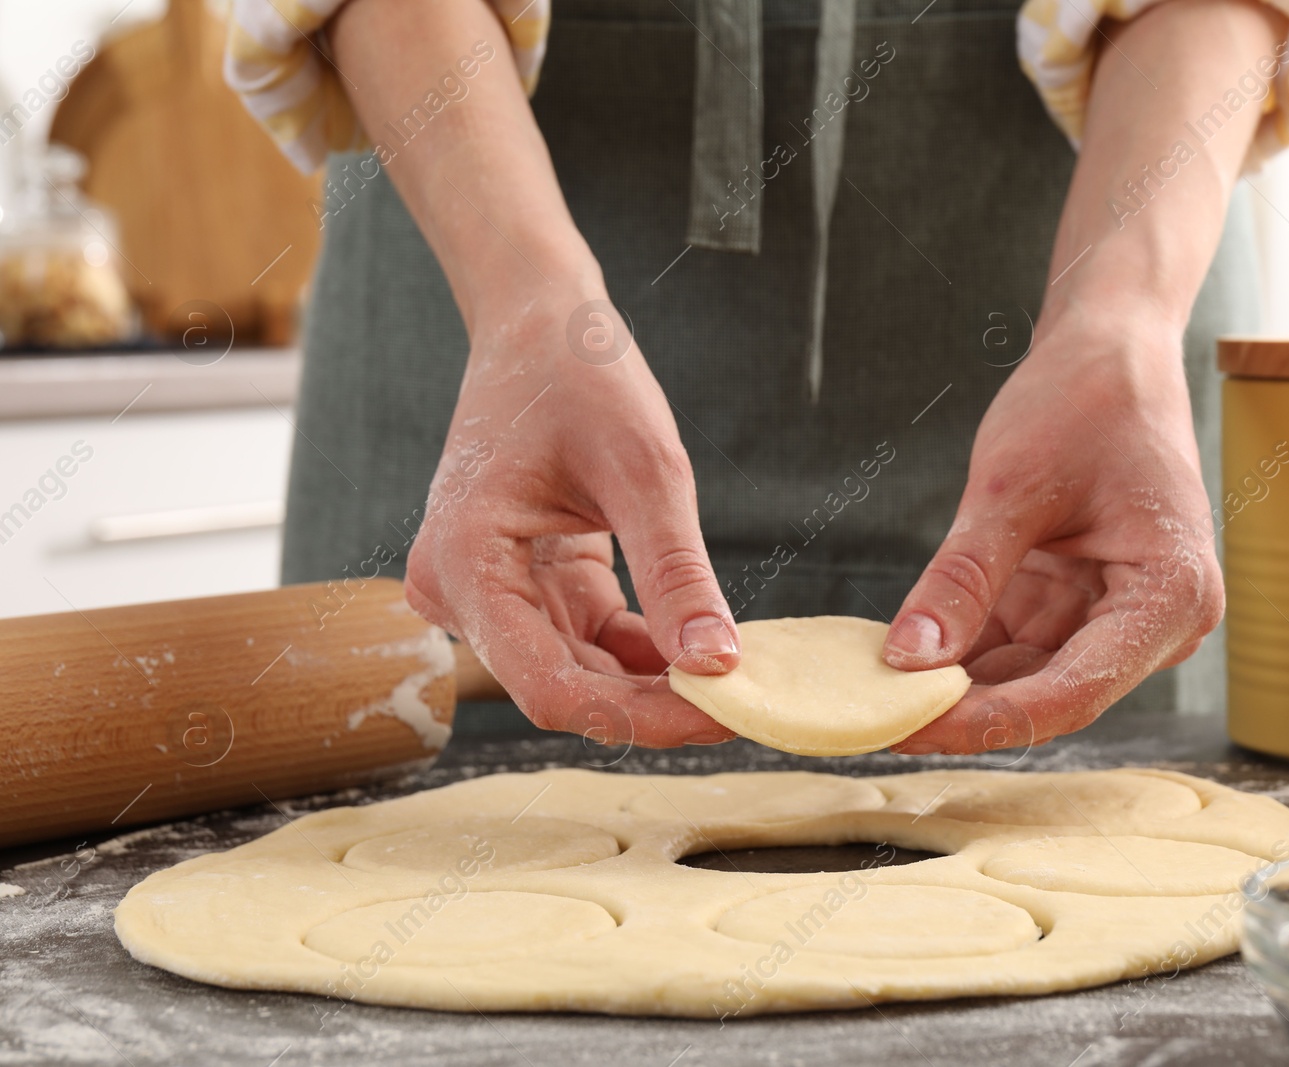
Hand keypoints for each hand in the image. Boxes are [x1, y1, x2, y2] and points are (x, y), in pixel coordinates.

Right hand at [402, 292, 740, 747]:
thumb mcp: (645, 470)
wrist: (538, 319)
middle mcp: (458, 588)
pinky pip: (583, 638)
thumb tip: (719, 663)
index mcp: (466, 560)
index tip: (722, 715)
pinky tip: (699, 648)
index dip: (639, 718)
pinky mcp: (521, 581)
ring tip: (732, 677)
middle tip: (745, 703)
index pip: (550, 686)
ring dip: (652, 682)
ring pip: (576, 669)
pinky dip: (641, 650)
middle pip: (562, 686)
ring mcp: (486, 589)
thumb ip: (677, 574)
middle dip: (654, 703)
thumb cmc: (579, 373)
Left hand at [882, 311, 1223, 752]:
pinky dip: (960, 651)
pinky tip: (900, 660)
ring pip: (1025, 677)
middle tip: (872, 720)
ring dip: (954, 687)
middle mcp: (1156, 623)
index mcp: (1171, 596)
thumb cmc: (1085, 401)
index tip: (905, 730)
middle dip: (961, 711)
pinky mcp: (1077, 602)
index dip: (984, 721)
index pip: (1071, 692)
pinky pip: (1014, 644)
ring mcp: (1115, 616)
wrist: (1110, 351)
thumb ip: (964, 578)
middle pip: (1049, 695)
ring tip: (873, 695)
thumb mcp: (1013, 488)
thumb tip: (907, 659)